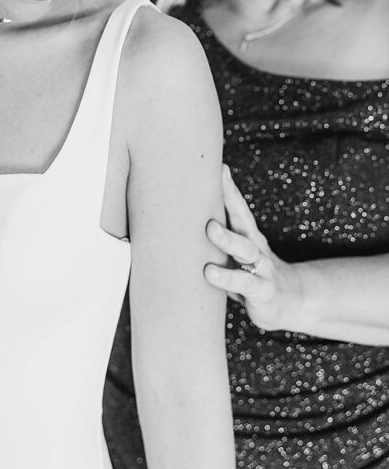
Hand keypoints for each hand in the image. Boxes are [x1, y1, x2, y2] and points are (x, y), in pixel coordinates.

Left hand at [204, 165, 303, 331]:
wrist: (291, 301)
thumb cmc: (252, 274)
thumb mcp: (237, 256)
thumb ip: (215, 242)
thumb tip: (178, 223)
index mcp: (248, 236)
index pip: (238, 208)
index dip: (229, 188)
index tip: (220, 167)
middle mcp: (257, 247)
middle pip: (243, 222)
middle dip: (230, 203)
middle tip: (207, 190)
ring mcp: (263, 268)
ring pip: (246, 250)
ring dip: (228, 239)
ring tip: (210, 229)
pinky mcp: (264, 291)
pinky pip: (245, 284)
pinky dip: (227, 279)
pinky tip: (209, 273)